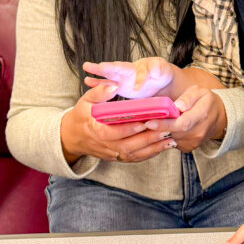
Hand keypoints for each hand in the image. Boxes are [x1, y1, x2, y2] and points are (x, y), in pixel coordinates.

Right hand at [60, 81, 176, 164]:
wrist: (72, 137)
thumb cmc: (81, 115)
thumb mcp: (85, 100)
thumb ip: (99, 92)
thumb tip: (114, 85)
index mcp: (96, 129)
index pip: (113, 132)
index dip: (129, 129)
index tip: (144, 122)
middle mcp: (105, 145)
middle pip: (128, 146)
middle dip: (148, 139)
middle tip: (166, 129)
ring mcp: (112, 153)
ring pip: (134, 154)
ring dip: (153, 148)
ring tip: (171, 139)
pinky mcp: (118, 157)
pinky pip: (135, 158)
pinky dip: (151, 153)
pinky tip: (164, 146)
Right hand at [83, 57, 174, 98]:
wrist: (159, 81)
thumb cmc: (162, 73)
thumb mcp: (163, 69)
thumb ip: (158, 68)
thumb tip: (154, 69)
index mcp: (143, 67)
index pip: (140, 72)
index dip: (139, 79)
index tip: (137, 89)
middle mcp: (130, 70)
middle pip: (119, 67)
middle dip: (109, 68)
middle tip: (98, 66)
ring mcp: (123, 78)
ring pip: (110, 74)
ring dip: (98, 71)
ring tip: (86, 66)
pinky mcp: (118, 86)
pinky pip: (106, 84)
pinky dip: (97, 82)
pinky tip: (87, 80)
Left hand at [144, 85, 227, 152]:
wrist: (218, 118)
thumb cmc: (206, 101)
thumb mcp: (200, 92)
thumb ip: (188, 97)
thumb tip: (178, 106)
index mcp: (201, 115)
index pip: (182, 123)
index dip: (165, 124)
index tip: (150, 122)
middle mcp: (198, 132)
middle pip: (174, 133)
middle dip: (156, 129)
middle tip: (141, 122)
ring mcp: (193, 142)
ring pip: (170, 139)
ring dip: (158, 133)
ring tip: (149, 124)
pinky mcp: (188, 147)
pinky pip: (171, 142)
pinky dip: (164, 136)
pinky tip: (160, 128)